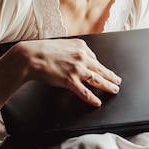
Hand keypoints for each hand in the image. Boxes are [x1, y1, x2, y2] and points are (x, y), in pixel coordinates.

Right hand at [0, 38, 120, 107]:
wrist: (31, 56)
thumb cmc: (43, 51)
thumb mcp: (63, 45)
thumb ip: (74, 51)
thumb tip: (81, 59)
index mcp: (81, 46)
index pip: (94, 58)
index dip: (98, 66)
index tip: (103, 71)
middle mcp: (82, 57)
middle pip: (100, 69)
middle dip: (111, 76)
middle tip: (118, 81)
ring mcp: (77, 69)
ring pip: (97, 80)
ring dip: (108, 86)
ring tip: (114, 90)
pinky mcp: (70, 80)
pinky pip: (84, 92)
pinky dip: (92, 98)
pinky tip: (97, 102)